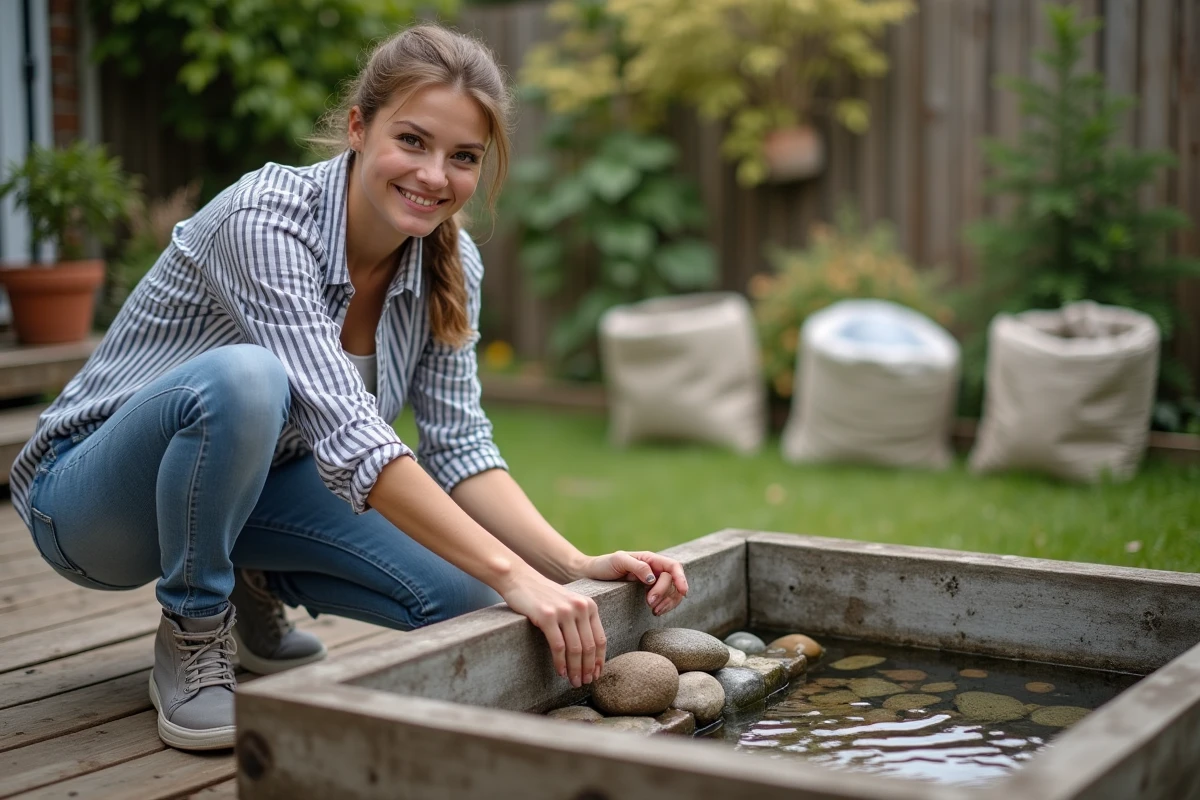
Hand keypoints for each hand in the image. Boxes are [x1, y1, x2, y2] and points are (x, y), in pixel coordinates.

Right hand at [499, 569, 606, 687]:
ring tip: (573, 682)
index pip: (600, 638)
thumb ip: (580, 622)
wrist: (520, 580)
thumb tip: (589, 654)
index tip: (596, 674)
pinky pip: (558, 646)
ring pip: (575, 649)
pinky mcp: (547, 616)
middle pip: (589, 646)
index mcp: (589, 605)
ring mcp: (564, 611)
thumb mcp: (568, 604)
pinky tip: (560, 672)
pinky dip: (560, 662)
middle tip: (584, 683)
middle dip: (587, 668)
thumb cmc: (543, 596)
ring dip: (575, 669)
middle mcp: (580, 607)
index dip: (599, 660)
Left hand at [581, 550, 689, 616]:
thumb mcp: (618, 561)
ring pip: (671, 592)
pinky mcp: (649, 592)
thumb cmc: (604, 565)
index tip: (683, 592)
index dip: (681, 578)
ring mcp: (653, 581)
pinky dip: (664, 606)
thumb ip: (637, 566)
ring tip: (654, 611)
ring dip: (667, 603)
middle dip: (665, 594)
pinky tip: (654, 611)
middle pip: (672, 581)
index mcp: (649, 558)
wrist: (592, 574)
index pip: (673, 566)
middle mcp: (654, 568)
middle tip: (650, 604)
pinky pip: (664, 599)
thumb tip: (653, 578)